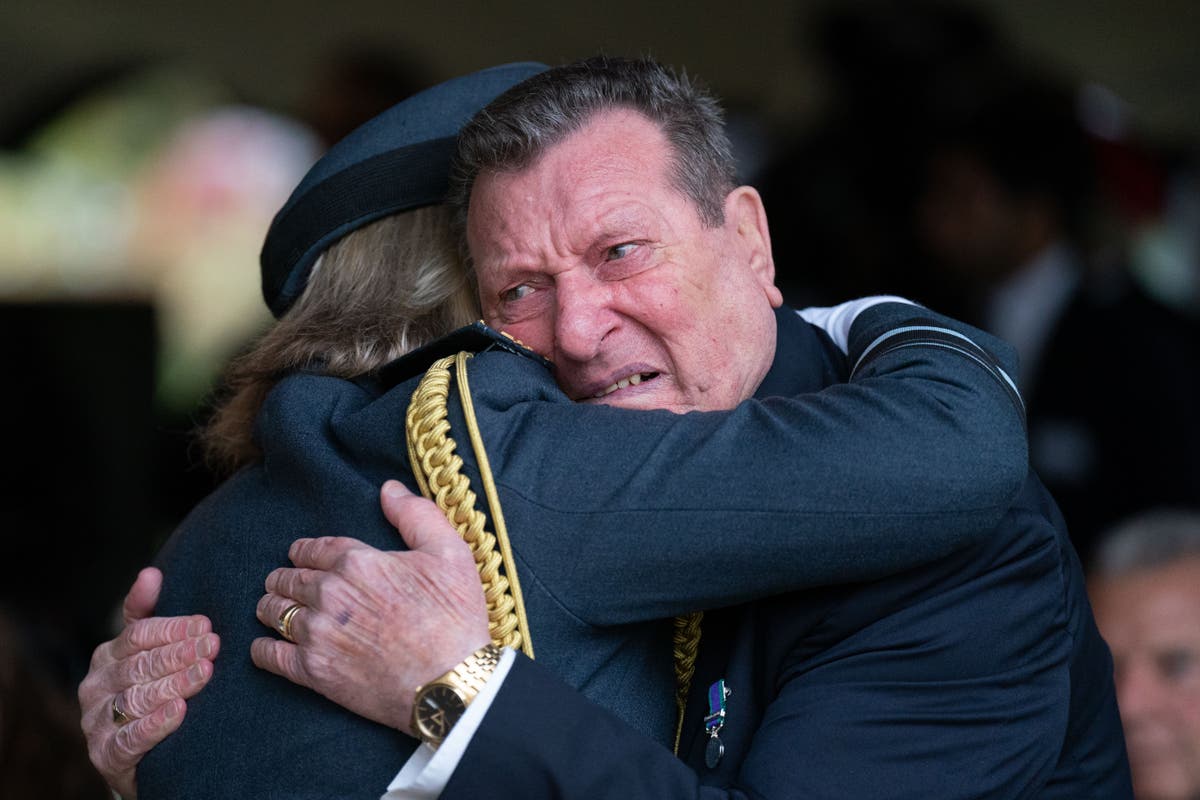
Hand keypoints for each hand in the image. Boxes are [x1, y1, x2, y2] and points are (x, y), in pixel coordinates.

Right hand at [78, 567, 218, 798]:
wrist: (147, 755)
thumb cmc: (153, 691)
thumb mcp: (150, 651)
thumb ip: (147, 614)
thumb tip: (151, 573)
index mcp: (107, 656)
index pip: (137, 635)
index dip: (172, 629)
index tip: (207, 625)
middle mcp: (95, 687)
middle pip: (139, 665)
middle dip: (179, 654)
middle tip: (214, 646)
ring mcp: (96, 723)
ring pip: (135, 698)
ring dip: (173, 683)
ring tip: (204, 672)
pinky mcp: (105, 756)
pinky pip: (129, 738)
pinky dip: (155, 723)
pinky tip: (180, 710)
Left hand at [250, 480, 490, 734]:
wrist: (450, 683)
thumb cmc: (454, 617)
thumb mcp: (450, 553)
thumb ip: (416, 514)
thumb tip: (388, 488)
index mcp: (358, 561)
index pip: (314, 548)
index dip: (304, 550)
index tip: (301, 554)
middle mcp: (330, 593)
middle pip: (288, 577)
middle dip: (284, 577)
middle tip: (284, 582)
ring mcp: (317, 633)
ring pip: (274, 611)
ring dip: (271, 606)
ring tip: (274, 609)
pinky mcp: (312, 671)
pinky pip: (268, 655)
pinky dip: (262, 648)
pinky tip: (266, 645)